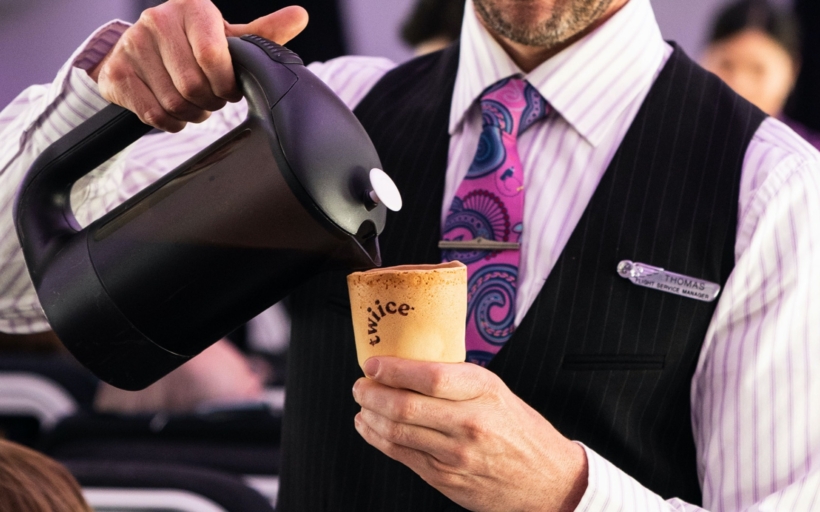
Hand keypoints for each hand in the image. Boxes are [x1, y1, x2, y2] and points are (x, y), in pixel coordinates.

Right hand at [89, 0, 307, 131]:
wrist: (137, 50)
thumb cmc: (192, 44)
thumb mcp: (227, 37)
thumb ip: (262, 33)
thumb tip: (300, 17)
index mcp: (191, 7)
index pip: (213, 56)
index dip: (226, 83)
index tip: (230, 88)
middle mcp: (157, 20)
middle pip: (194, 85)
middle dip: (210, 101)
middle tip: (212, 99)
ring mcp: (132, 45)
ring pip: (174, 102)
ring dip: (192, 114)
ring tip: (195, 103)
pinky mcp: (116, 73)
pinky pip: (153, 113)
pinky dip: (171, 122)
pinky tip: (175, 110)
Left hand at [352, 357, 587, 511]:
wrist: (547, 480)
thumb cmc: (519, 430)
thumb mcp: (496, 392)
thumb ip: (457, 380)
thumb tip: (408, 365)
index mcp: (484, 392)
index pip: (431, 376)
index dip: (394, 369)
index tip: (374, 363)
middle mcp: (470, 423)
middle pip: (405, 406)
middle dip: (372, 393)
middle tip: (360, 385)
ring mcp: (456, 455)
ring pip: (397, 432)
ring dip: (369, 416)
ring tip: (362, 405)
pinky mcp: (446, 479)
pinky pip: (402, 455)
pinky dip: (378, 439)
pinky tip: (369, 428)